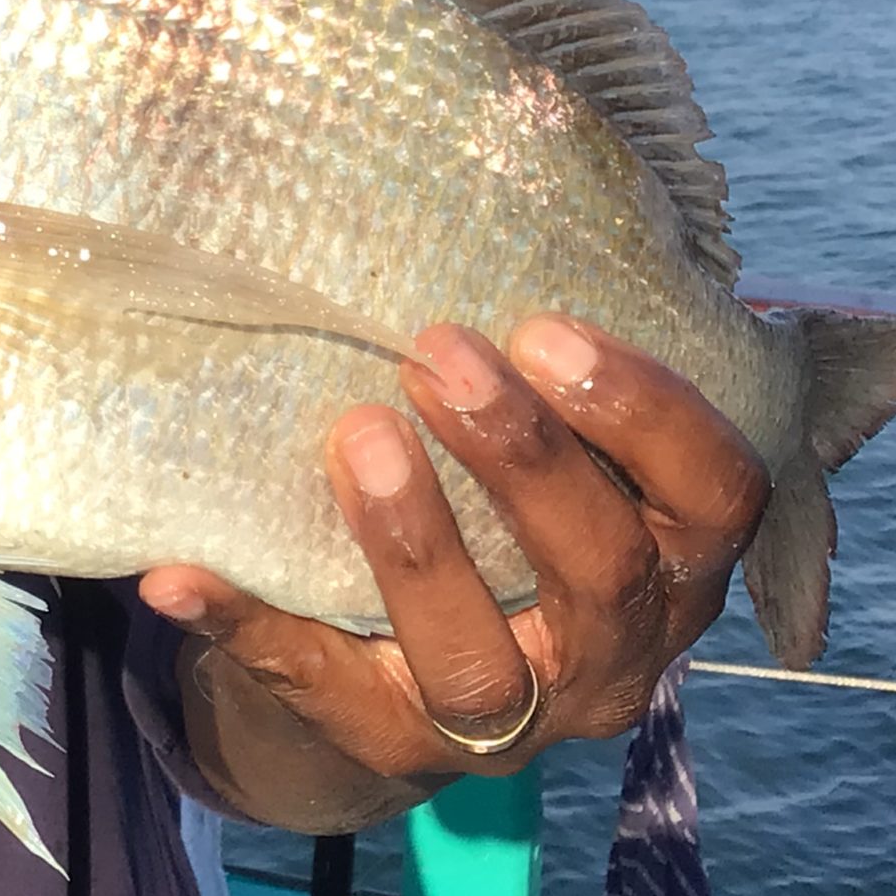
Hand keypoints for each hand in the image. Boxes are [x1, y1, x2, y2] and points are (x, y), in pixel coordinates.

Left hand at [140, 317, 769, 800]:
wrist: (397, 669)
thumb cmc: (497, 505)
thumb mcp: (557, 442)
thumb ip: (556, 357)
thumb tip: (499, 149)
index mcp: (671, 564)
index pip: (716, 494)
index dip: (647, 413)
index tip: (545, 325)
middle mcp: (609, 654)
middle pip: (603, 570)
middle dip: (525, 457)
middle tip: (438, 352)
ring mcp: (503, 723)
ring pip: (476, 661)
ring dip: (417, 543)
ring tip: (355, 434)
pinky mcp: (386, 746)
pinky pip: (314, 689)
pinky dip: (246, 626)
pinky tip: (179, 571)